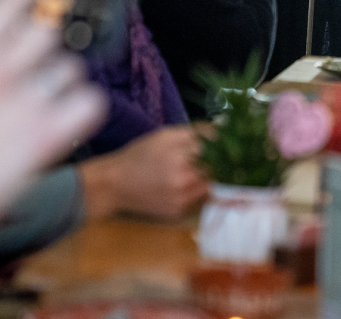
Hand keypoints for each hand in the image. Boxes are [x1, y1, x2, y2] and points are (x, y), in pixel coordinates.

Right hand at [78, 126, 209, 219]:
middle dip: (219, 161)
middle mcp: (183, 179)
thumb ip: (194, 133)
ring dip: (209, 176)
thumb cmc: (138, 156)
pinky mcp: (178, 211)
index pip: (216, 149)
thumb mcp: (164, 136)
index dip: (222, 145)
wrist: (113, 185)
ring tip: (199, 169)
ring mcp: (182, 198)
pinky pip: (200, 198)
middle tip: (217, 157)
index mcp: (180, 156)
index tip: (227, 143)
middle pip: (217, 168)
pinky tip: (189, 183)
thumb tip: (221, 130)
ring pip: (211, 184)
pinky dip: (199, 189)